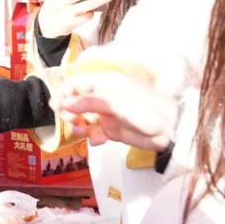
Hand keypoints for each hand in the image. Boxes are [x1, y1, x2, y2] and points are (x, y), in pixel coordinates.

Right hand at [51, 71, 177, 150]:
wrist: (169, 127)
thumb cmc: (145, 108)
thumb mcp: (115, 102)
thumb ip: (89, 103)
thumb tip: (64, 104)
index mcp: (103, 83)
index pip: (76, 84)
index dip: (63, 93)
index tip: (55, 107)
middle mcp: (103, 97)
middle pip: (76, 102)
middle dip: (70, 112)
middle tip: (72, 122)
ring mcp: (107, 114)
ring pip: (83, 119)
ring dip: (80, 126)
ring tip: (85, 132)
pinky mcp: (112, 130)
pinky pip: (94, 133)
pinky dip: (93, 137)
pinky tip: (99, 141)